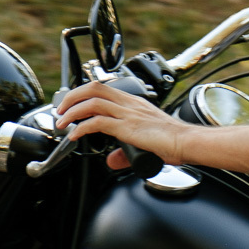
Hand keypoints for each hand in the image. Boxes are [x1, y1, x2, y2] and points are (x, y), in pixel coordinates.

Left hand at [56, 82, 190, 169]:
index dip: (83, 94)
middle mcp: (130, 104)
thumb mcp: (144, 143)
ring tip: (62, 123)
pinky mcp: (127, 126)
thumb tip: (112, 161)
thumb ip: (124, 151)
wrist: (187, 142)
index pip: (103, 89)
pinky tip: (75, 136)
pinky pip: (96, 122)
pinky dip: (81, 128)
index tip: (72, 106)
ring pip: (91, 101)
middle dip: (72, 97)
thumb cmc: (174, 141)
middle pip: (93, 87)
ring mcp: (128, 113)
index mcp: (134, 103)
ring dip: (71, 111)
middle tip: (61, 110)